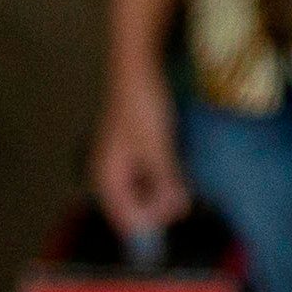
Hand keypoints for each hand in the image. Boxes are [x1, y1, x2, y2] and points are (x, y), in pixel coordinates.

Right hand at [91, 66, 193, 246]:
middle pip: (135, 209)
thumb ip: (166, 181)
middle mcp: (110, 176)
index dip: (153, 221)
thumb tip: (178, 209)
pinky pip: (148, 178)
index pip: (128, 220)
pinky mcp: (134, 154)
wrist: (137, 70)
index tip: (179, 208)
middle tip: (184, 194)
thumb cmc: (141, 107)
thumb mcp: (156, 147)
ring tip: (182, 180)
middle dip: (159, 207)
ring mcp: (122, 165)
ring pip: (143, 194)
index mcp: (107, 179)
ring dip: (163, 192)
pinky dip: (163, 178)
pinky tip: (177, 167)